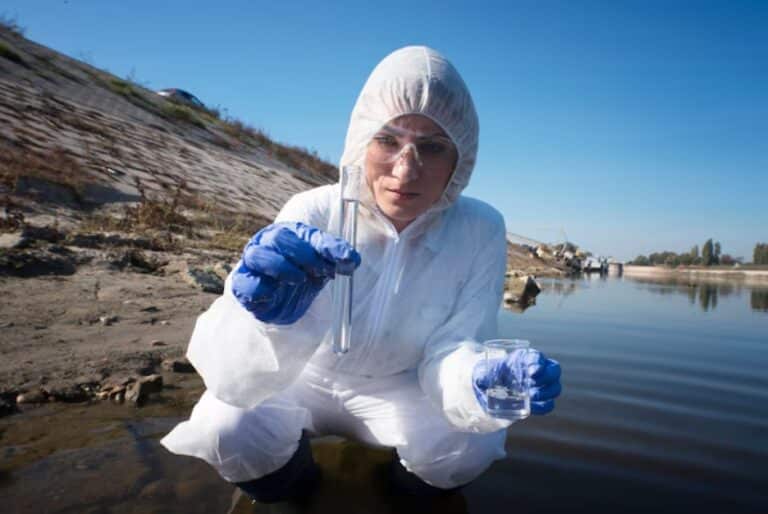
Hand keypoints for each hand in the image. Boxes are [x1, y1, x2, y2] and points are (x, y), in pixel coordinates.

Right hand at [231, 222, 360, 324]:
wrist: (287, 302)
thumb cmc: (306, 274)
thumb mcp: (325, 264)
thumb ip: (337, 258)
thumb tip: (352, 259)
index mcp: (289, 232)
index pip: (308, 232)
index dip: (327, 245)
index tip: (347, 258)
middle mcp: (267, 243)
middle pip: (279, 238)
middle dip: (303, 254)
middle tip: (321, 270)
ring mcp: (252, 264)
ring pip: (258, 256)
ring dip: (282, 268)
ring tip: (300, 280)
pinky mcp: (243, 286)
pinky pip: (245, 284)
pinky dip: (261, 290)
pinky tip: (275, 295)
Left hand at [472, 349, 560, 414]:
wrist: (489, 390)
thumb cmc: (489, 375)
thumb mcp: (483, 373)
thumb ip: (483, 374)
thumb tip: (482, 380)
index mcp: (525, 358)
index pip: (536, 356)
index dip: (538, 362)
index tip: (532, 371)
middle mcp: (537, 370)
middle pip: (554, 370)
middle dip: (548, 376)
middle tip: (533, 383)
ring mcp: (540, 386)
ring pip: (555, 387)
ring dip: (546, 392)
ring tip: (531, 396)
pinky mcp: (538, 401)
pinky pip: (548, 405)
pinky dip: (543, 406)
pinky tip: (532, 407)